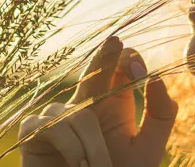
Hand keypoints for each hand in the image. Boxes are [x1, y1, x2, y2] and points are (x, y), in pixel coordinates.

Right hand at [19, 36, 178, 166]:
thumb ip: (160, 114)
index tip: (142, 74)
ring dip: (95, 150)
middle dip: (105, 56)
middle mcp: (85, 103)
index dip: (129, 62)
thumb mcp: (148, 147)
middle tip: (115, 41)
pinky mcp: (34, 130)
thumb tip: (156, 77)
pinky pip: (55, 128)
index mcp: (113, 102)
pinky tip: (77, 166)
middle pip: (95, 70)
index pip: (121, 67)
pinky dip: (73, 150)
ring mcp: (58, 115)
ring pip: (81, 115)